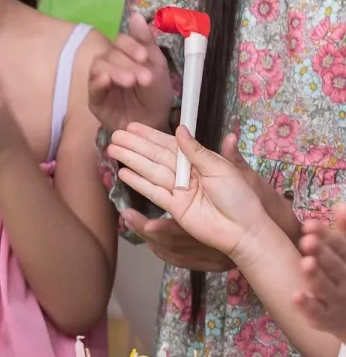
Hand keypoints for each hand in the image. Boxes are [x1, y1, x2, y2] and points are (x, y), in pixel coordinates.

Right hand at [88, 13, 172, 134]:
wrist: (154, 123)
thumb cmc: (155, 95)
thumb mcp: (157, 66)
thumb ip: (146, 41)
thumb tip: (136, 15)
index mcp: (125, 55)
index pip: (120, 42)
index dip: (130, 46)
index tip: (144, 56)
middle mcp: (110, 65)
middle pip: (110, 54)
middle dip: (128, 63)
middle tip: (144, 77)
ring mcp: (101, 82)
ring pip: (99, 67)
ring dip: (115, 71)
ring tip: (130, 81)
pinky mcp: (95, 99)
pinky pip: (92, 87)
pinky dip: (98, 81)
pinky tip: (107, 81)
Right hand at [107, 123, 273, 268]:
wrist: (244, 230)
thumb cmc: (240, 198)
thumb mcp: (221, 168)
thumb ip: (197, 151)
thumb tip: (180, 130)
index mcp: (199, 161)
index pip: (169, 144)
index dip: (150, 135)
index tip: (133, 127)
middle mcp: (186, 174)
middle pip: (155, 157)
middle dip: (135, 146)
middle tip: (115, 136)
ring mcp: (179, 190)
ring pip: (150, 171)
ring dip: (131, 160)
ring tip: (112, 149)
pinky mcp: (174, 207)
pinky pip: (153, 192)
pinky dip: (138, 183)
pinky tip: (123, 173)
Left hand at [295, 203, 345, 337]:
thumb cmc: (345, 277)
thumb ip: (345, 231)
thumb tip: (341, 205)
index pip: (341, 247)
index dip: (326, 236)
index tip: (309, 225)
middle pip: (335, 266)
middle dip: (322, 253)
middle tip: (307, 241)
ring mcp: (337, 300)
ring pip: (326, 287)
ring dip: (315, 276)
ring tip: (305, 263)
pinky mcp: (326, 319)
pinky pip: (318, 314)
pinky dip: (308, 307)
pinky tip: (296, 297)